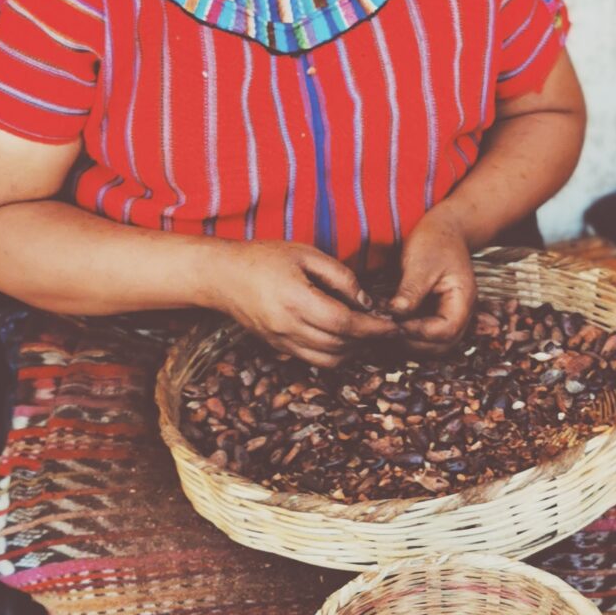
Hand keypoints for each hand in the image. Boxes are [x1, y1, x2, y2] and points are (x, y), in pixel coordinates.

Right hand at [211, 241, 391, 366]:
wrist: (222, 276)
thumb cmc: (263, 258)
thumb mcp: (306, 254)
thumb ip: (341, 277)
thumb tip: (367, 302)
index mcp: (295, 300)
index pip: (344, 323)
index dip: (373, 327)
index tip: (394, 324)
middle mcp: (288, 327)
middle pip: (341, 345)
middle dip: (369, 340)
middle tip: (386, 327)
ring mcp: (282, 342)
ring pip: (330, 360)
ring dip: (354, 351)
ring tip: (368, 334)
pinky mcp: (278, 348)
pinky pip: (315, 360)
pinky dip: (336, 354)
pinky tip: (345, 339)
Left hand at [390, 209, 476, 349]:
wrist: (444, 229)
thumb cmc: (436, 240)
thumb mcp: (421, 263)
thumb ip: (410, 291)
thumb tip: (394, 315)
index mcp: (463, 300)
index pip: (445, 331)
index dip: (418, 332)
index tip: (394, 323)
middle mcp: (459, 314)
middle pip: (441, 345)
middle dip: (412, 343)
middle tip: (385, 331)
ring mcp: (448, 316)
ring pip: (431, 345)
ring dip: (408, 342)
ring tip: (384, 330)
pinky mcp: (435, 315)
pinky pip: (423, 335)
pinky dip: (406, 335)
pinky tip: (388, 325)